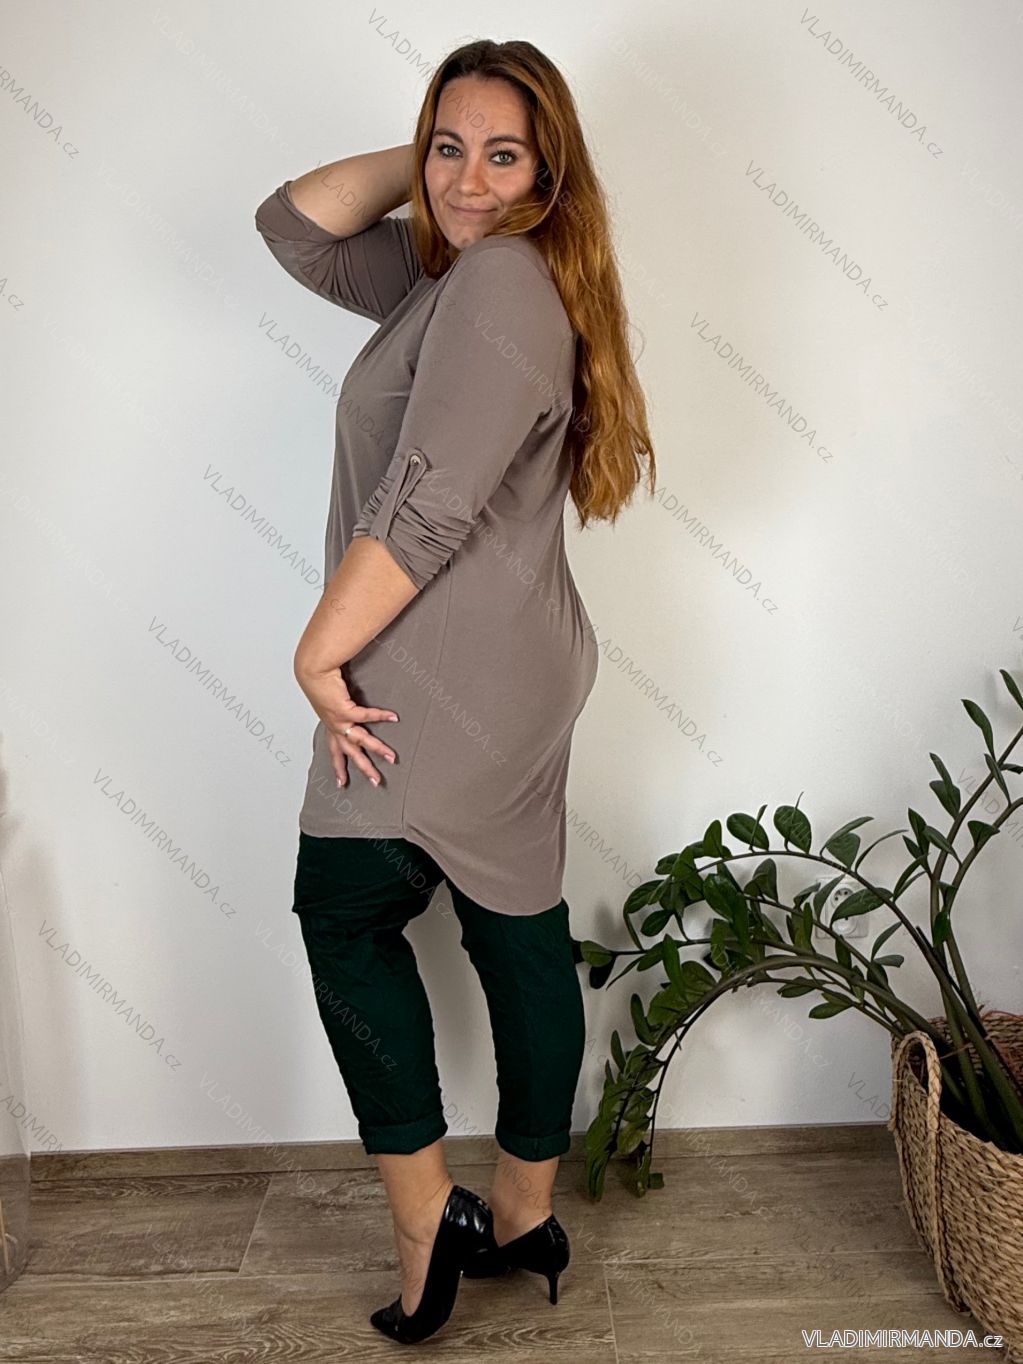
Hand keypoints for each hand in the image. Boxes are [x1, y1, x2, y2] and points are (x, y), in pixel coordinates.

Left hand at [294, 661, 397, 787]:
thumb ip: (342, 704)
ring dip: (377, 750)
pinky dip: (380, 716)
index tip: (341, 783)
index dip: (338, 767)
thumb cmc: (320, 680)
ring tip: (391, 757)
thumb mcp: (330, 698)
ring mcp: (338, 720)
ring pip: (360, 741)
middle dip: (364, 768)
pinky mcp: (343, 710)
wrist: (312, 671)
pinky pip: (366, 716)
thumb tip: (349, 703)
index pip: (335, 751)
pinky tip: (393, 718)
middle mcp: (334, 727)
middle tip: (376, 781)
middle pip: (351, 754)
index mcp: (330, 726)